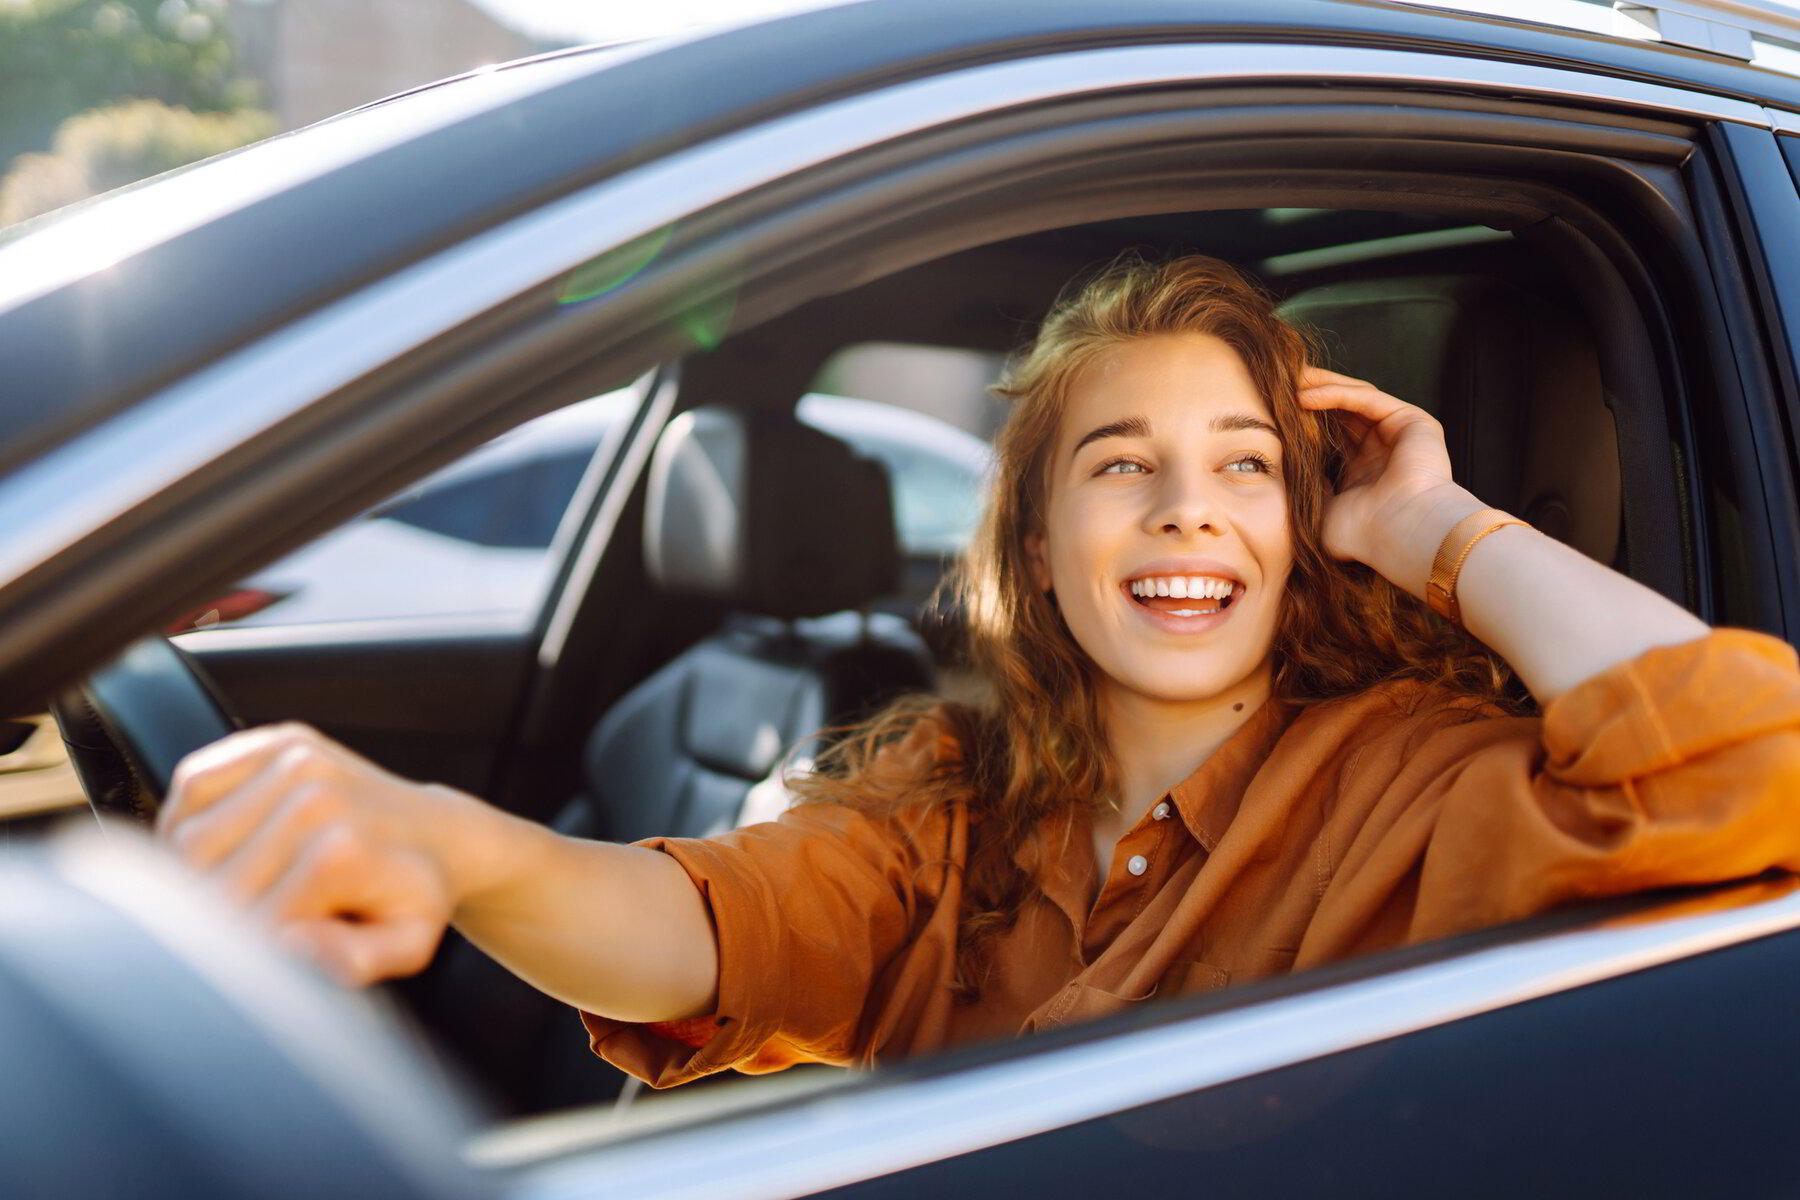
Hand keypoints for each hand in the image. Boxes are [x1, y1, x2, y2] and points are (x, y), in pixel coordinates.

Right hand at [156, 723, 497, 985]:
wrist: (439, 836)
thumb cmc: (413, 897)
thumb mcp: (404, 945)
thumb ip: (351, 959)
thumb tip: (290, 943)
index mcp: (341, 852)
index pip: (237, 913)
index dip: (236, 944)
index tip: (260, 951)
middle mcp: (316, 798)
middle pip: (199, 871)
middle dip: (208, 908)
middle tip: (243, 920)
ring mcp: (297, 761)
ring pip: (185, 831)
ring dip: (189, 867)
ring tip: (232, 885)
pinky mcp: (280, 741)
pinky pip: (193, 782)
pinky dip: (186, 817)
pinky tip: (221, 844)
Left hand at [1297, 366, 1483, 592]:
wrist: (1401, 534)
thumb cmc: (1363, 535)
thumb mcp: (1322, 513)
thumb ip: (1307, 490)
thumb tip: (1284, 471)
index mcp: (1362, 472)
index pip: (1330, 435)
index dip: (1303, 421)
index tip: (1271, 413)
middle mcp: (1382, 450)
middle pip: (1341, 411)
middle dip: (1309, 395)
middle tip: (1276, 385)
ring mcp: (1399, 434)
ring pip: (1354, 398)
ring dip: (1320, 387)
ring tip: (1289, 381)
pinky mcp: (1412, 421)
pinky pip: (1367, 398)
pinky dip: (1336, 393)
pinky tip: (1306, 396)